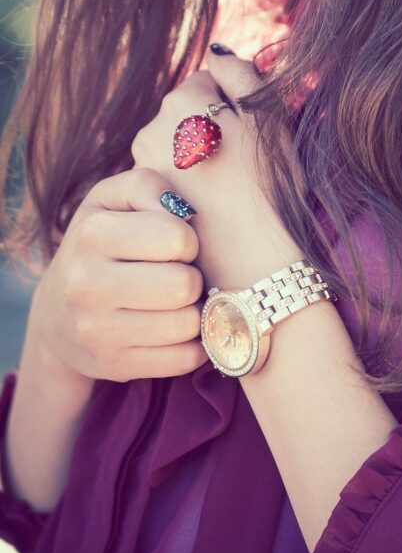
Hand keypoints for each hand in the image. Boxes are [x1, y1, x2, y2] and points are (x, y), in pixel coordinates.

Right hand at [29, 168, 207, 384]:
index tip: (173, 244)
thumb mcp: (114, 198)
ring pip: (188, 324)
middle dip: (192, 277)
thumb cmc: (101, 242)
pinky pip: (184, 359)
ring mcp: (98, 332)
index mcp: (91, 235)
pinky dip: (192, 344)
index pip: (177, 237)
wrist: (57, 311)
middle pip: (185, 285)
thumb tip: (187, 213)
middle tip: (176, 275)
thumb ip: (150, 187)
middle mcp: (87, 285)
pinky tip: (174, 329)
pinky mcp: (114, 366)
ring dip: (193, 311)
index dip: (187, 239)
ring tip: (174, 301)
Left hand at [130, 53, 305, 291]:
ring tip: (230, 188)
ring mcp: (145, 167)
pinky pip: (172, 175)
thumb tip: (216, 52)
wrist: (254, 265)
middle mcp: (153, 129)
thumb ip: (241, 73)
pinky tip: (213, 206)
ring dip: (200, 155)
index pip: (209, 81)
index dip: (237, 104)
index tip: (253, 135)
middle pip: (188, 112)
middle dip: (214, 127)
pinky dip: (190, 182)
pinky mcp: (147, 200)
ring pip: (178, 143)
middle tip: (244, 163)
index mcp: (183, 103)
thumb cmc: (270, 187)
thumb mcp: (269, 118)